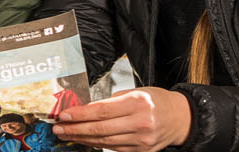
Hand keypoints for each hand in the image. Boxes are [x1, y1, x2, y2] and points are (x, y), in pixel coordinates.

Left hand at [52, 87, 190, 151]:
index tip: (63, 115)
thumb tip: (84, 109)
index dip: (80, 115)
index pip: (101, 111)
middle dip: (75, 129)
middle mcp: (141, 122)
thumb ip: (110, 101)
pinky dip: (97, 144)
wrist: (180, 118)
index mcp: (137, 103)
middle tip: (58, 128)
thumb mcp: (135, 92)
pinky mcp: (142, 151)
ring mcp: (142, 140)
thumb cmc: (156, 101)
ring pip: (104, 141)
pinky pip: (114, 148)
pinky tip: (85, 139)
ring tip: (67, 134)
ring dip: (82, 138)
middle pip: (100, 128)